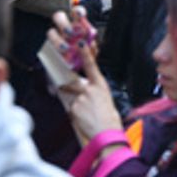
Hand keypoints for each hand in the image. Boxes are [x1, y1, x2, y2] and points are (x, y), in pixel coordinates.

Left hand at [51, 26, 122, 146]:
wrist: (106, 133)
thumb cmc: (109, 119)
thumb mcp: (105, 100)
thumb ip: (94, 93)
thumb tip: (85, 93)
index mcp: (101, 85)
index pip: (91, 65)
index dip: (85, 53)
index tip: (80, 43)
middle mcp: (89, 89)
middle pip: (72, 81)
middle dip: (67, 85)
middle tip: (69, 89)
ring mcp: (80, 98)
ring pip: (70, 97)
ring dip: (74, 104)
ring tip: (85, 113)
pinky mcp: (73, 108)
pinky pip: (69, 108)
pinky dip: (74, 114)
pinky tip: (82, 120)